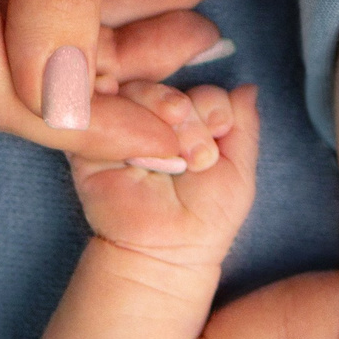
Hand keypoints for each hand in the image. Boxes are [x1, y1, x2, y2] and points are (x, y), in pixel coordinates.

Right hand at [66, 82, 260, 270]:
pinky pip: (100, 108)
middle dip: (190, 118)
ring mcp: (124, 129)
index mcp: (191, 125)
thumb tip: (247, 87)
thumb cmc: (207, 217)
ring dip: (158, 112)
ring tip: (171, 157)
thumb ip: (244, 126)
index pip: (203, 92)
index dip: (214, 108)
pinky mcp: (92, 143)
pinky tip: (127, 115)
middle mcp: (156, 123)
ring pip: (137, 92)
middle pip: (170, 89)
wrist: (168, 250)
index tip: (218, 136)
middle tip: (195, 159)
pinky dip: (114, 103)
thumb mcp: (239, 169)